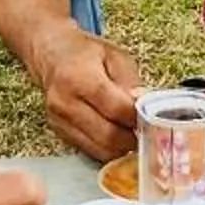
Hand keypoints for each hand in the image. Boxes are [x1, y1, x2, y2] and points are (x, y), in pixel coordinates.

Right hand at [38, 30, 142, 160]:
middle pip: (108, 135)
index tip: (153, 118)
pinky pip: (91, 150)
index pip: (116, 109)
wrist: (52, 55)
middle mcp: (65, 102)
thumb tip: (145, 105)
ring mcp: (59, 120)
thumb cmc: (86, 53)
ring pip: (100, 149)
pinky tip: (118, 136)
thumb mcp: (115, 57)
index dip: (138, 117)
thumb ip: (131, 82)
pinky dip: (109, 148)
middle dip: (133, 137)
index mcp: (79, 78)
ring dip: (122, 146)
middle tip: (148, 132)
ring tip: (134, 134)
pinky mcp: (60, 133)